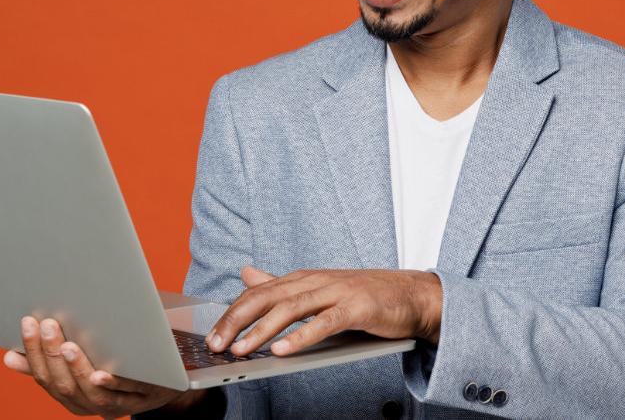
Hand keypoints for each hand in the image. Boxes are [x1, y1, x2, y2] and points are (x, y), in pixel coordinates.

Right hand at [3, 316, 199, 417]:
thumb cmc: (121, 363)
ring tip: (68, 345)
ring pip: (92, 395)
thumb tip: (9, 357)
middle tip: (48, 324)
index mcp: (74, 397)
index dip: (34, 353)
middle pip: (66, 387)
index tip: (28, 323)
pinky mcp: (148, 396)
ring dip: (78, 370)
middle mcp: (93, 406)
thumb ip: (50, 362)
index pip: (45, 378)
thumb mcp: (84, 360)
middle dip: (53, 356)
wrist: (171, 376)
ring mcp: (121, 405)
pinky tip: (100, 374)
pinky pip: (128, 393)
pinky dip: (112, 384)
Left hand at [206, 266, 441, 357]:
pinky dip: (301, 337)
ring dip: (262, 330)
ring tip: (241, 349)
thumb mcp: (317, 289)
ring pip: (291, 309)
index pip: (258, 293)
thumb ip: (281, 285)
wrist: (413, 295)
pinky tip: (282, 350)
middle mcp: (315, 281)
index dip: (232, 313)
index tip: (211, 336)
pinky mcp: (357, 308)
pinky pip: (324, 323)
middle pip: (268, 298)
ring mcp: (337, 292)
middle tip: (216, 344)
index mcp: (303, 278)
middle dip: (237, 321)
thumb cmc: (364, 296)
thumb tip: (246, 274)